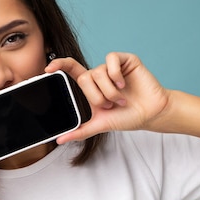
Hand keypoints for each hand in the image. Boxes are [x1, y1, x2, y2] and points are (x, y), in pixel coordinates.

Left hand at [46, 52, 170, 142]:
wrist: (150, 114)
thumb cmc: (127, 117)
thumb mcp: (100, 124)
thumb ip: (80, 131)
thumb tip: (59, 139)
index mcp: (91, 86)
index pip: (71, 70)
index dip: (60, 65)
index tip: (48, 69)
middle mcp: (100, 74)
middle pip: (84, 77)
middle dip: (97, 96)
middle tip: (110, 105)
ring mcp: (113, 67)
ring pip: (98, 71)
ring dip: (109, 90)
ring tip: (121, 99)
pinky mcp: (126, 61)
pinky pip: (111, 59)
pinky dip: (115, 74)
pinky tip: (124, 84)